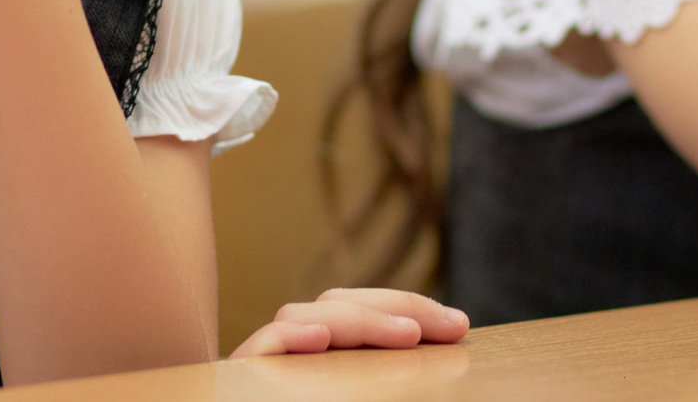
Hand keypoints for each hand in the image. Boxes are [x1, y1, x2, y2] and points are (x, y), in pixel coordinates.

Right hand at [229, 289, 469, 357]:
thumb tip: (449, 337)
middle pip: (335, 305)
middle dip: (396, 306)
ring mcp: (261, 362)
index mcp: (320, 355)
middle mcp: (287, 350)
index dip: (409, 309)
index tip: (459, 325)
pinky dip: (290, 339)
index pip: (360, 313)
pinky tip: (320, 339)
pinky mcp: (238, 377)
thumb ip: (388, 372)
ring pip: (297, 317)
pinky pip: (260, 348)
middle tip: (450, 325)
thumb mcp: (367, 391)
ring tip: (406, 332)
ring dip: (357, 321)